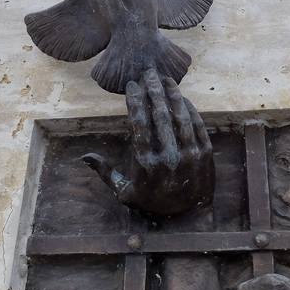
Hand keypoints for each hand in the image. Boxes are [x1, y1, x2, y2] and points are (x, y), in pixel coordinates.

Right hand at [82, 68, 213, 216]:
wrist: (188, 217)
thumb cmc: (152, 201)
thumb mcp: (125, 193)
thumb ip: (106, 173)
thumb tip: (84, 157)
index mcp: (146, 163)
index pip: (139, 123)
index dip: (135, 100)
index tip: (132, 85)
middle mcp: (168, 156)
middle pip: (160, 115)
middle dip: (153, 90)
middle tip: (148, 72)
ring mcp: (189, 154)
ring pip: (180, 116)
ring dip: (172, 94)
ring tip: (165, 78)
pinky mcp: (205, 153)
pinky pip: (197, 125)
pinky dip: (189, 109)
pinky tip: (181, 97)